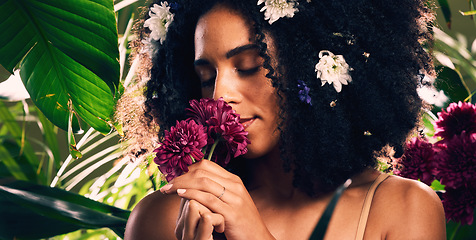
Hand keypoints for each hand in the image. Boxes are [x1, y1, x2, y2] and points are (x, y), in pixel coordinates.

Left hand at [160, 160, 274, 239]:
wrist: (258, 239)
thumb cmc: (240, 221)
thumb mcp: (231, 201)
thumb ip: (217, 190)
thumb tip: (195, 181)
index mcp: (234, 180)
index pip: (207, 165)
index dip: (187, 167)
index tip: (172, 174)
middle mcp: (235, 186)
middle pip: (203, 171)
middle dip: (180, 175)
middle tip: (165, 182)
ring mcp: (235, 199)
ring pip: (204, 183)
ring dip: (181, 184)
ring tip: (167, 189)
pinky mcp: (232, 213)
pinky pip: (208, 199)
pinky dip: (192, 194)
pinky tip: (180, 195)